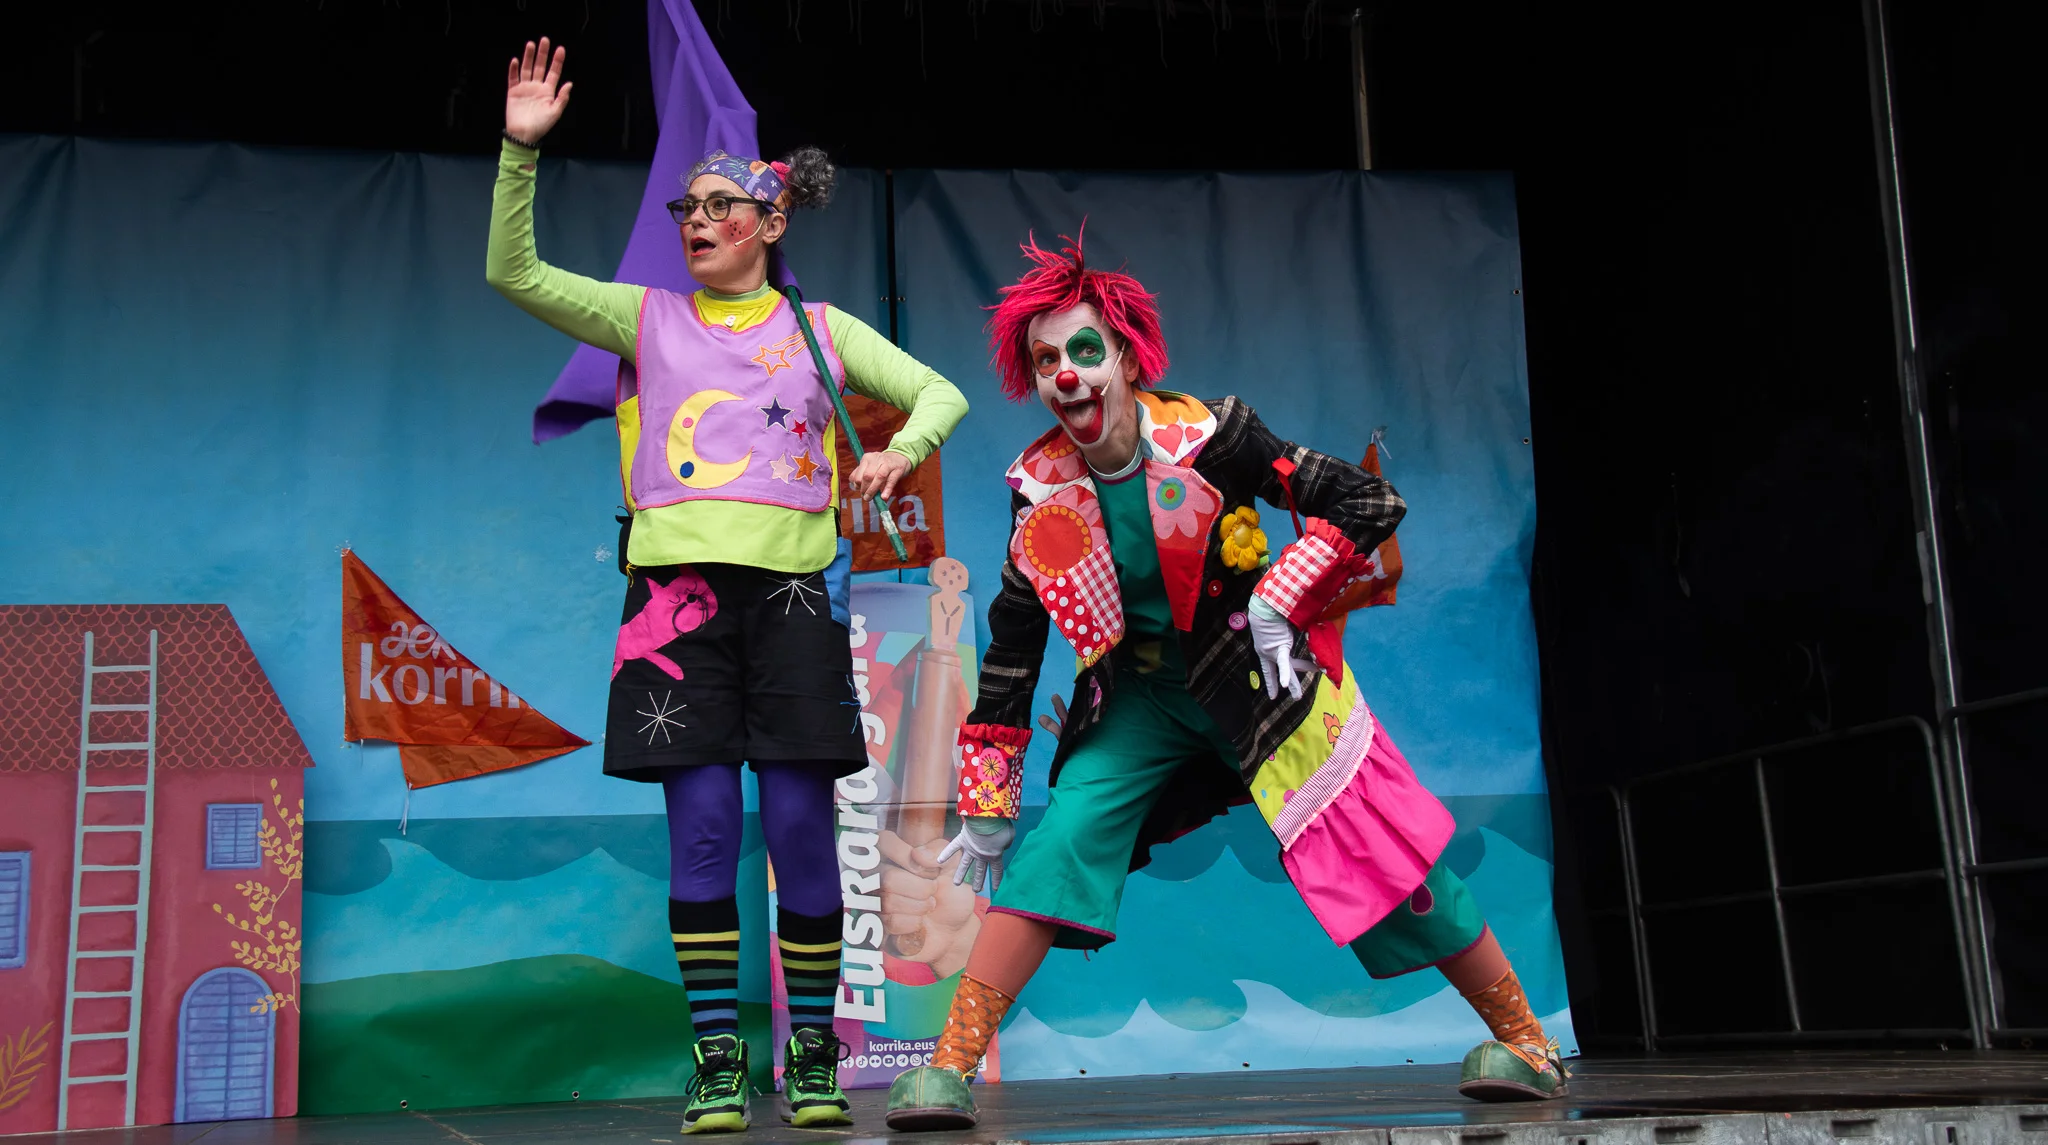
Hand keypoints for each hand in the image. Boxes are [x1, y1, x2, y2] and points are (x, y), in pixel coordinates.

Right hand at [504, 38, 572, 144]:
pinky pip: (513, 78)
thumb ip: (562, 98)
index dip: (557, 61)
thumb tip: (569, 83)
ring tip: (531, 45)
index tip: (560, 49)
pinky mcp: (513, 92)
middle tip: (544, 40)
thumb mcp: (555, 112)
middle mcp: (536, 87)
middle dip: (542, 54)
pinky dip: (514, 70)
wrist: (523, 135)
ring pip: (527, 69)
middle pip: (540, 66)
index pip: (553, 72)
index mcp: (548, 92)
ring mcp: (524, 89)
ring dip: (528, 57)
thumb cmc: (541, 126)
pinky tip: (516, 61)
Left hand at [847, 450, 912, 500]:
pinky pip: (891, 480)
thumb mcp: (869, 465)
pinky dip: (887, 490)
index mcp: (867, 458)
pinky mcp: (898, 469)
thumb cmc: (882, 464)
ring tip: (871, 498)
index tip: (859, 490)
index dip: (857, 484)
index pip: (858, 473)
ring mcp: (888, 464)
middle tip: (866, 497)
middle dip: (865, 488)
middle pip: (867, 475)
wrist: (900, 457)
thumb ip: (860, 473)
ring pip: (879, 477)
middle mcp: (876, 459)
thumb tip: (854, 485)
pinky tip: (884, 497)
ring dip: (873, 489)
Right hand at [877, 830, 982, 978]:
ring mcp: (874, 902)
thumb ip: (939, 852)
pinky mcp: (876, 928)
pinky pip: (889, 923)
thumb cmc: (949, 894)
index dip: (906, 855)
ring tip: (928, 907)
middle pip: (886, 878)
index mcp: (893, 855)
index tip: (928, 870)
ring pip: (887, 902)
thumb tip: (917, 855)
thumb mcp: (953, 867)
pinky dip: (913, 924)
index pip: (883, 841)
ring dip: (919, 907)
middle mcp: (877, 876)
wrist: (953, 929)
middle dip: (920, 889)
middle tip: (933, 892)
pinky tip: (919, 923)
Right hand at [936, 818, 1014, 894]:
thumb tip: (1003, 845)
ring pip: (964, 864)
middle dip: (978, 881)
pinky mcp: (962, 840)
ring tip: (956, 883)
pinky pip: (952, 847)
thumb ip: (1007, 844)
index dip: (997, 880)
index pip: (996, 870)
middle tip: (976, 891)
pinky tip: (939, 860)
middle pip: (980, 871)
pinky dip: (946, 853)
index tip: (995, 889)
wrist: (987, 820)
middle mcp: (981, 855)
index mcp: (994, 855)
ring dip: (960, 874)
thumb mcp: (1009, 837)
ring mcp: (970, 849)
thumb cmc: (1000, 828)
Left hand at [1247, 595, 1314, 699]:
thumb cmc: (1270, 613)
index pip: (1269, 669)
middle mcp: (1268, 653)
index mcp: (1265, 649)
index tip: (1274, 694)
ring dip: (1293, 683)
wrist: (1264, 607)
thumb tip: (1297, 626)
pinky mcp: (1279, 648)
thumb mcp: (1274, 627)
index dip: (1272, 682)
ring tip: (1297, 696)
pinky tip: (1286, 686)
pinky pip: (1285, 663)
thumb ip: (1282, 633)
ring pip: (1287, 669)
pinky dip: (1286, 674)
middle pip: (1281, 670)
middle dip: (1289, 684)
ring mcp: (1273, 652)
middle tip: (1295, 697)